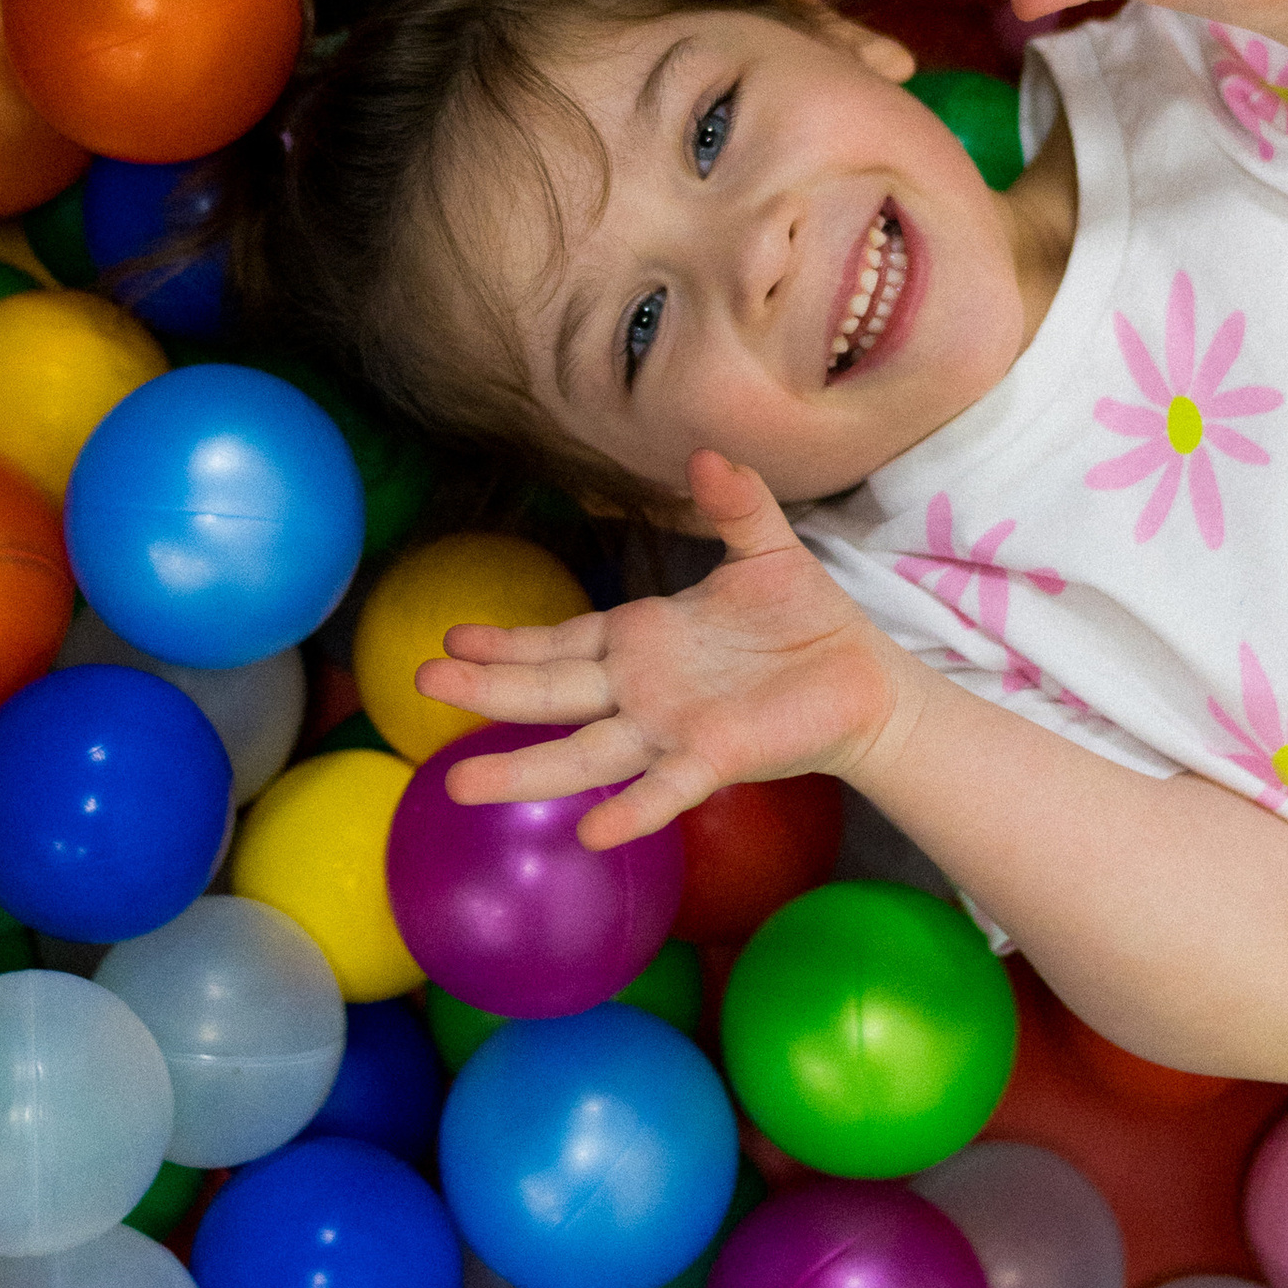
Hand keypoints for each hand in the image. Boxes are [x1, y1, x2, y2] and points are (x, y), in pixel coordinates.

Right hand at [413, 451, 915, 848]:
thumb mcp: (766, 547)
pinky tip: (592, 833)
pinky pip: (666, 789)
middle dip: (488, 691)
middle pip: (550, 693)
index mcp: (642, 639)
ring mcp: (671, 729)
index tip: (450, 641)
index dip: (506, 644)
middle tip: (422, 685)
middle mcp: (641, 690)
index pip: (558, 642)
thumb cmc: (807, 620)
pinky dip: (632, 810)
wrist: (865, 678)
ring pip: (586, 752)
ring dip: (526, 770)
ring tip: (463, 786)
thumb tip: (707, 454)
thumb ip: (734, 504)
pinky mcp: (716, 757)